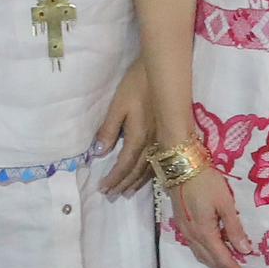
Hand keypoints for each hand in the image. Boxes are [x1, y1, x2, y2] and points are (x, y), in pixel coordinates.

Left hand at [94, 68, 155, 195]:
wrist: (162, 72)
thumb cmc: (136, 85)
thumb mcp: (118, 105)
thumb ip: (109, 129)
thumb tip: (99, 153)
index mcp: (138, 137)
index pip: (124, 165)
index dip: (113, 178)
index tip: (103, 188)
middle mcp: (152, 144)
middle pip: (137, 171)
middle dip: (123, 184)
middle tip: (111, 195)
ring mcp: (162, 141)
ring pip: (150, 169)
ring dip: (137, 183)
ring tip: (127, 192)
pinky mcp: (168, 135)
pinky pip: (160, 162)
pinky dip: (151, 174)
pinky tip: (148, 177)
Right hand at [167, 163, 257, 267]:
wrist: (180, 166)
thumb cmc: (206, 181)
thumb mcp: (225, 202)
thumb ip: (234, 227)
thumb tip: (245, 251)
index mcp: (205, 233)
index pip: (224, 260)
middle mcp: (192, 237)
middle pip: (211, 262)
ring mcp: (185, 231)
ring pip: (202, 256)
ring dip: (217, 265)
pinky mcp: (182, 224)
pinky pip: (196, 247)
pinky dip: (209, 254)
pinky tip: (217, 251)